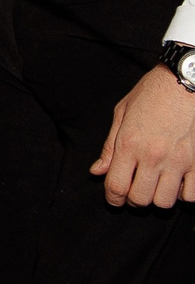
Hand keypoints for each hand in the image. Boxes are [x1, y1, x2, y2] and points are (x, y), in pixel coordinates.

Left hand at [94, 68, 194, 207]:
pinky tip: (179, 183)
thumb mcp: (122, 113)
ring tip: (157, 186)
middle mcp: (153, 156)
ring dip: (158, 198)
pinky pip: (192, 195)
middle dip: (134, 200)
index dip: (113, 199)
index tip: (115, 200)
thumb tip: (97, 171)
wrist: (184, 82)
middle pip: (140, 199)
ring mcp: (178, 161)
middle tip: (136, 190)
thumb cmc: (152, 93)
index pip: (116, 186)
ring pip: (165, 201)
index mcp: (129, 144)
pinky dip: (184, 195)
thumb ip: (109, 146)